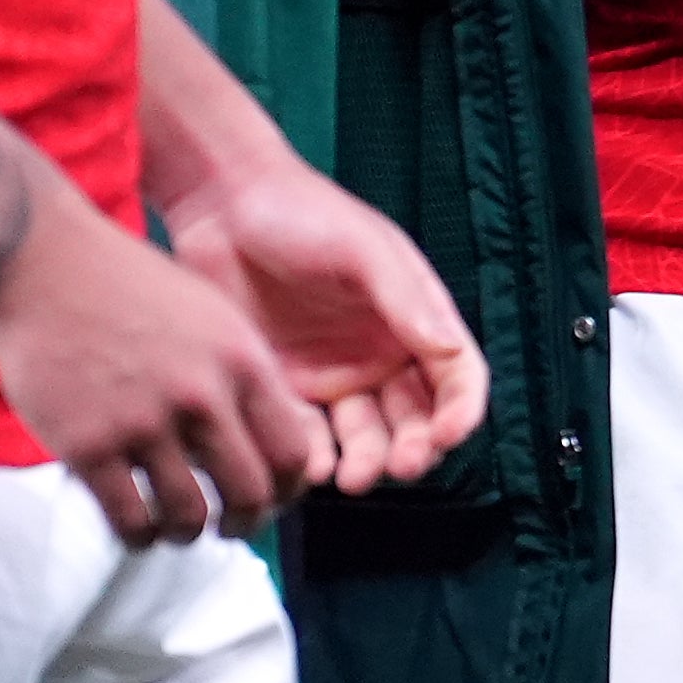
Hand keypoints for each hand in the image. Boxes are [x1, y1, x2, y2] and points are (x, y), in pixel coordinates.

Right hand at [0, 200, 332, 545]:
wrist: (41, 259)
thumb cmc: (125, 285)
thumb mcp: (210, 314)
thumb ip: (241, 374)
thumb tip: (267, 438)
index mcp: (241, 359)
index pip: (291, 453)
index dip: (287, 490)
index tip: (272, 499)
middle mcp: (201, 395)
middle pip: (249, 494)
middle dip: (245, 522)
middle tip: (230, 527)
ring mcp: (143, 423)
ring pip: (188, 517)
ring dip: (187, 534)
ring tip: (177, 528)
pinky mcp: (88, 446)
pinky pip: (128, 519)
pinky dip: (138, 535)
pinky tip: (136, 527)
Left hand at [161, 151, 488, 495]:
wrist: (222, 206)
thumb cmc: (302, 212)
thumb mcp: (366, 250)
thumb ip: (408, 301)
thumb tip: (449, 351)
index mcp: (413, 319)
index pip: (457, 376)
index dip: (461, 411)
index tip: (447, 434)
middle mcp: (379, 355)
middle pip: (415, 420)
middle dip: (414, 449)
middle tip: (400, 465)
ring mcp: (332, 377)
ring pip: (365, 440)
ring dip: (367, 463)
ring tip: (351, 476)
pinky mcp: (284, 390)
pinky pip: (307, 438)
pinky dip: (313, 458)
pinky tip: (309, 463)